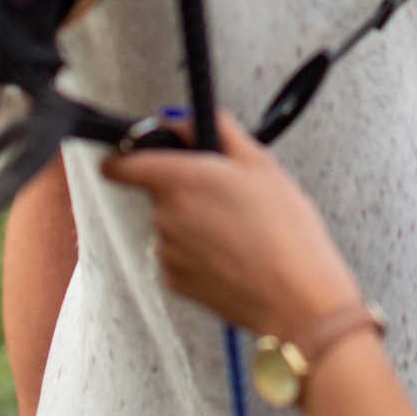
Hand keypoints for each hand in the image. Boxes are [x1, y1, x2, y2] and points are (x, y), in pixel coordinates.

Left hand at [100, 113, 363, 340]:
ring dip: (195, 222)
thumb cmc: (285, 230)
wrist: (296, 297)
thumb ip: (218, 130)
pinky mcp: (175, 282)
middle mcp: (165, 216)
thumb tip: (189, 118)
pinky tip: (234, 254)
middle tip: (229, 194)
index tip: (136, 156)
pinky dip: (199, 252)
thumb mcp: (261, 163)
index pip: (121, 165)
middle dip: (186, 189)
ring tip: (240, 229)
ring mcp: (167, 252)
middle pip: (159, 192)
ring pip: (172, 224)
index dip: (125, 157)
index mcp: (180, 180)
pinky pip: (179, 255)